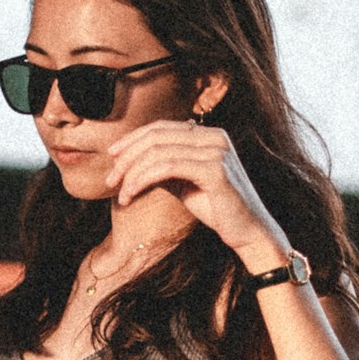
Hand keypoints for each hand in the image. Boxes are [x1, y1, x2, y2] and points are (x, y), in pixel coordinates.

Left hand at [105, 119, 286, 260]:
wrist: (247, 232)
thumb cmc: (216, 208)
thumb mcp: (184, 182)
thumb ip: (162, 167)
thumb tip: (128, 161)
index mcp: (209, 135)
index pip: (162, 127)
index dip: (133, 139)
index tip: (112, 156)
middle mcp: (215, 137)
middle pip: (157, 136)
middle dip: (128, 157)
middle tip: (110, 180)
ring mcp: (216, 151)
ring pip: (159, 152)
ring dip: (132, 173)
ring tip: (121, 194)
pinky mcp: (215, 169)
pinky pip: (168, 167)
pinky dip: (143, 179)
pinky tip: (131, 195)